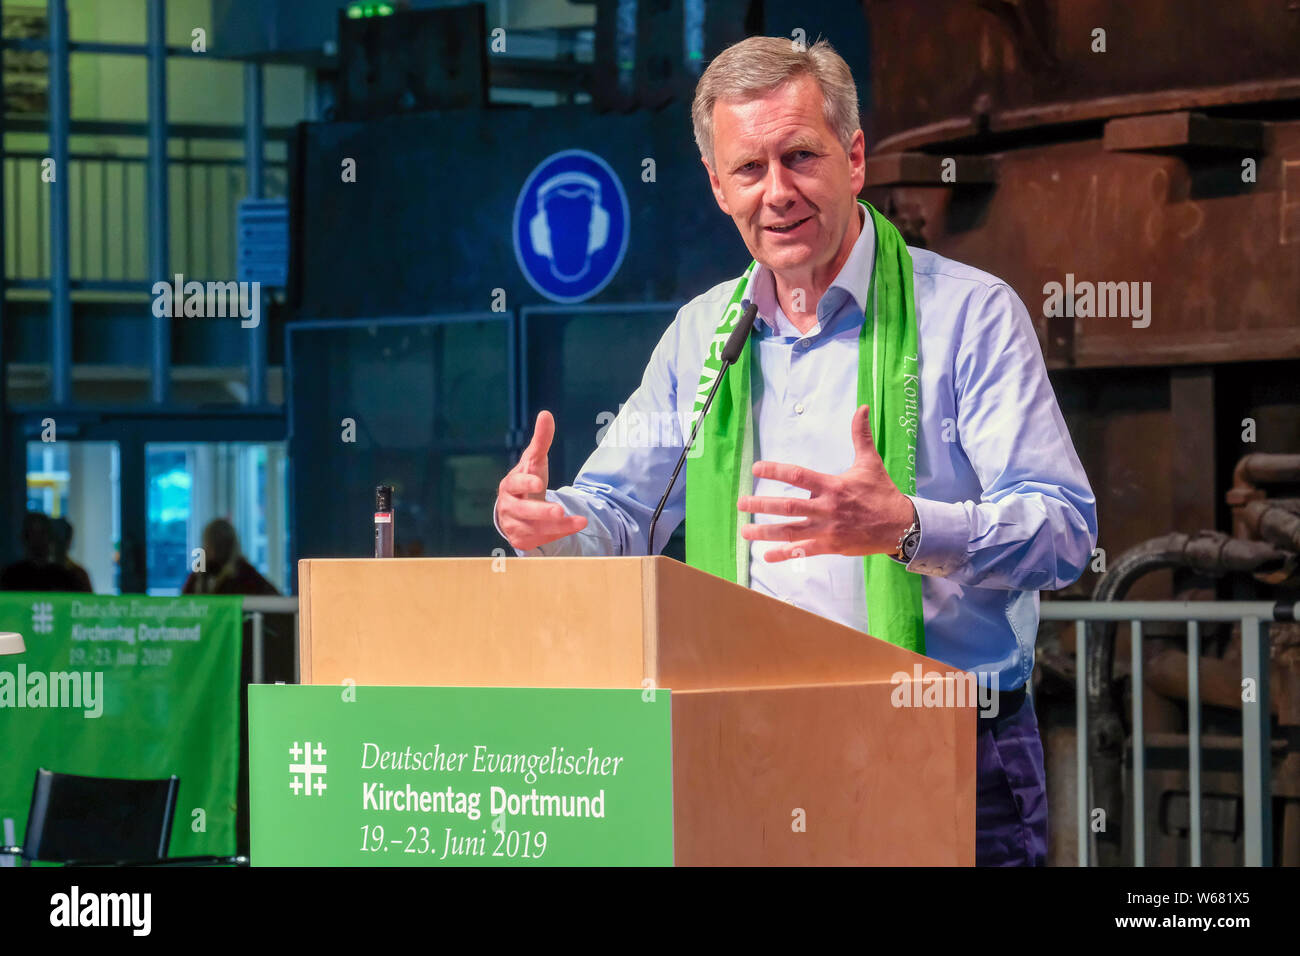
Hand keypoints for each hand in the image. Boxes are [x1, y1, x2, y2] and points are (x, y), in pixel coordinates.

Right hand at [495, 410, 587, 550]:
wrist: (515, 509)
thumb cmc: (527, 480)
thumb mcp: (535, 460)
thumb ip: (541, 440)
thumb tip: (546, 414)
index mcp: (510, 485)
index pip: (515, 484)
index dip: (526, 483)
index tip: (539, 482)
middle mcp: (508, 506)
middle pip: (523, 511)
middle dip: (542, 511)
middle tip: (559, 510)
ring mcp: (514, 525)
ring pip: (536, 529)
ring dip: (559, 526)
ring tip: (581, 521)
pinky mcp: (522, 540)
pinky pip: (542, 540)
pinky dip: (559, 535)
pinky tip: (574, 526)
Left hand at [737, 404, 915, 561]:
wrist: (900, 525)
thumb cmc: (882, 492)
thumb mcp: (870, 462)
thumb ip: (861, 435)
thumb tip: (862, 408)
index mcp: (832, 485)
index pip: (798, 476)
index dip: (775, 471)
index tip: (755, 469)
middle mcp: (826, 507)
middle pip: (787, 506)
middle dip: (761, 505)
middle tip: (740, 504)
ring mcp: (827, 529)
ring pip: (791, 531)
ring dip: (765, 532)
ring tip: (744, 531)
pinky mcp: (831, 546)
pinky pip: (804, 551)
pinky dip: (785, 554)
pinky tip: (766, 556)